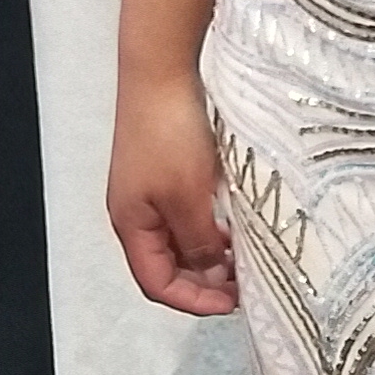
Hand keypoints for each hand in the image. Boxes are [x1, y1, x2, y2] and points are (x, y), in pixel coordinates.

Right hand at [108, 64, 239, 314]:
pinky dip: (208, 226)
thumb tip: (209, 273)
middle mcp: (135, 212)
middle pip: (166, 265)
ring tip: (243, 256)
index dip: (193, 301)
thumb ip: (199, 241)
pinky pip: (185, 213)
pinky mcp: (163, 169)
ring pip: (179, 239)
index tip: (232, 302)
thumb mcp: (189, 196)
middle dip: (203, 281)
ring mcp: (148, 190)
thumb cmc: (169, 134)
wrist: (160, 72)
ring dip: (208, 253)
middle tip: (242, 283)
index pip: (156, 284)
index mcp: (131, 225)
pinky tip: (232, 221)